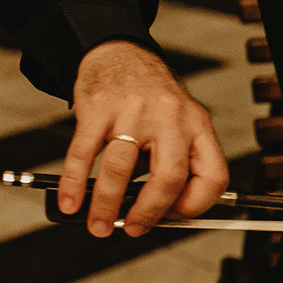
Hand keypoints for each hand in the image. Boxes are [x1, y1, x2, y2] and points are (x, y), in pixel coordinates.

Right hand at [61, 40, 228, 237]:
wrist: (120, 53)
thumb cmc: (151, 99)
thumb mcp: (179, 126)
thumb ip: (173, 165)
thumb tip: (152, 215)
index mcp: (198, 126)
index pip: (212, 176)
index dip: (196, 205)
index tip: (175, 218)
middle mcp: (171, 118)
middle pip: (168, 178)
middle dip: (148, 213)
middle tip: (133, 229)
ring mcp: (135, 111)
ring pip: (120, 170)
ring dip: (106, 206)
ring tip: (98, 225)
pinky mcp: (99, 107)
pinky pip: (85, 154)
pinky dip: (74, 184)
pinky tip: (70, 202)